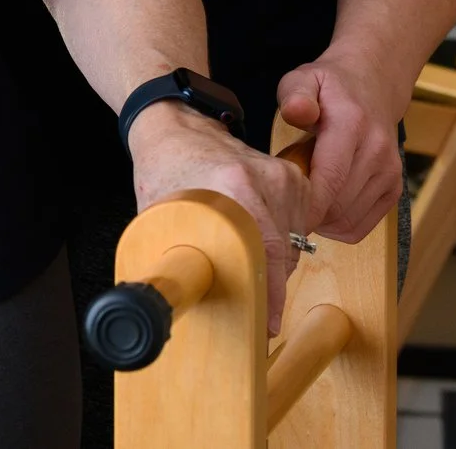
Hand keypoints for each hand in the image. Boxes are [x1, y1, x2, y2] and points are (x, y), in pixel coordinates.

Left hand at [129, 103, 309, 333]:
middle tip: (250, 308)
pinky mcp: (293, 178)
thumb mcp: (157, 216)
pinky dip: (282, 244)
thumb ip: (170, 259)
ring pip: (293, 245)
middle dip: (268, 288)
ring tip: (245, 267)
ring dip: (275, 267)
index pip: (268, 254)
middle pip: (283, 255)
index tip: (266, 326)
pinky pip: (298, 228)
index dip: (268, 297)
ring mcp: (283, 177)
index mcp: (233, 186)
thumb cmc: (165, 169)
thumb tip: (167, 307)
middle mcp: (265, 179)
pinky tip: (255, 241)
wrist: (178, 128)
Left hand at [276, 58, 405, 242]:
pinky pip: (361, 226)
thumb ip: (295, 94)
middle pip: (338, 205)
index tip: (278, 211)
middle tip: (282, 202)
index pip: (330, 178)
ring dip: (320, 221)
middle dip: (306, 212)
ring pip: (349, 220)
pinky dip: (337, 226)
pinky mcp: (394, 189)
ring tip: (301, 201)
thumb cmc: (330, 87)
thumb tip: (296, 112)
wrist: (374, 85)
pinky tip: (321, 209)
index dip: (305, 204)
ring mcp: (390, 172)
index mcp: (352, 124)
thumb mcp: (304, 78)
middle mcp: (377, 151)